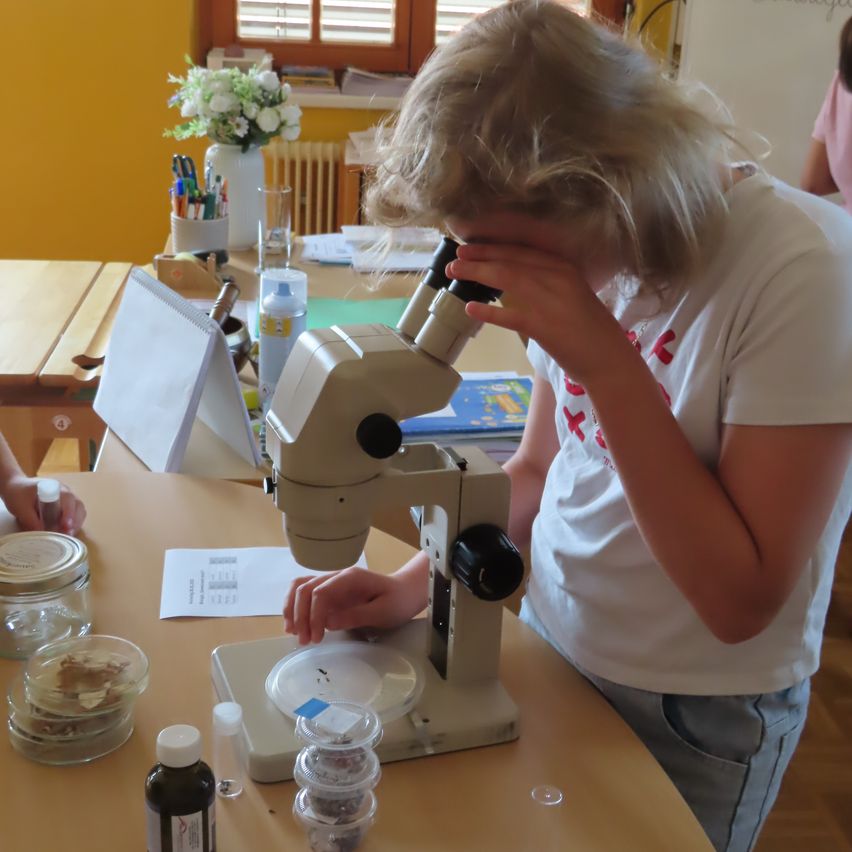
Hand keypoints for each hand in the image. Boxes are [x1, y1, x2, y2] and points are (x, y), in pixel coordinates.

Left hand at [0, 475, 86, 534]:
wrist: (15, 487)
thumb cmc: (18, 494)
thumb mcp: (20, 507)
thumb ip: (30, 520)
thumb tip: (42, 534)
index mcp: (55, 488)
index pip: (68, 499)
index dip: (69, 513)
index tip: (66, 525)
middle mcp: (65, 492)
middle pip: (78, 506)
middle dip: (76, 521)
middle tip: (68, 534)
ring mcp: (66, 499)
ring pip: (79, 511)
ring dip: (76, 524)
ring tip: (68, 535)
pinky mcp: (65, 506)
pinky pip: (75, 515)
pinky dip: (73, 524)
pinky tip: (66, 532)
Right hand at [283, 565, 426, 645]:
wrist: (406, 592)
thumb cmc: (398, 602)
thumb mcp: (382, 612)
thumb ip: (356, 616)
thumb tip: (327, 622)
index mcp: (350, 578)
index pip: (321, 592)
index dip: (314, 615)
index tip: (316, 638)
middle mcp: (337, 576)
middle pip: (306, 588)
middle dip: (300, 615)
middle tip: (304, 641)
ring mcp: (332, 583)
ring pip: (301, 587)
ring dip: (293, 609)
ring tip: (292, 632)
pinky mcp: (330, 592)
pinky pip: (306, 594)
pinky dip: (296, 607)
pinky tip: (296, 624)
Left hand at [448, 243, 633, 385]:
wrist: (610, 360)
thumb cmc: (591, 331)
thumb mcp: (572, 295)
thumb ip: (548, 283)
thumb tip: (514, 279)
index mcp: (564, 267)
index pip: (521, 251)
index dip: (492, 247)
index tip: (470, 246)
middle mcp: (557, 277)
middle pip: (510, 261)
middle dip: (479, 257)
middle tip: (455, 258)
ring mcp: (551, 301)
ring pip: (507, 279)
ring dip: (477, 274)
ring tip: (454, 274)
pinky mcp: (544, 327)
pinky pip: (510, 315)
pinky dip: (488, 312)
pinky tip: (470, 309)